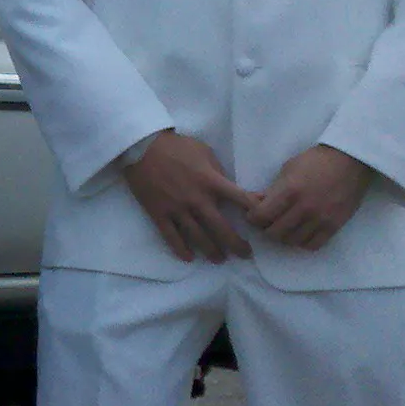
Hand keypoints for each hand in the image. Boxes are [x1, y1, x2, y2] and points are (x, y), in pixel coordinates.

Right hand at [123, 132, 257, 262]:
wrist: (142, 147)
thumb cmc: (176, 146)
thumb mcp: (204, 151)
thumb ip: (218, 171)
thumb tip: (229, 186)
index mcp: (211, 181)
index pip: (240, 199)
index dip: (254, 211)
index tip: (262, 222)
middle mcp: (197, 199)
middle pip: (221, 228)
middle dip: (236, 244)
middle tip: (245, 254)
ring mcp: (177, 209)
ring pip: (198, 237)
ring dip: (212, 251)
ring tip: (220, 259)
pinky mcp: (159, 213)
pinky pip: (171, 236)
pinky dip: (181, 249)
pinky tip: (190, 257)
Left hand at [246, 145, 374, 249]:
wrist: (350, 161)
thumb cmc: (316, 160)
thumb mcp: (288, 169)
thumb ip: (273, 189)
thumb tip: (257, 203)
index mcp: (289, 190)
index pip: (261, 215)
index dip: (252, 218)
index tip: (253, 215)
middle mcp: (304, 208)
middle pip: (274, 232)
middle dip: (266, 228)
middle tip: (268, 222)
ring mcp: (320, 219)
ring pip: (292, 241)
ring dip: (284, 236)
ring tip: (284, 227)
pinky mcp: (334, 225)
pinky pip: (313, 245)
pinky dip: (302, 242)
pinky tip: (301, 233)